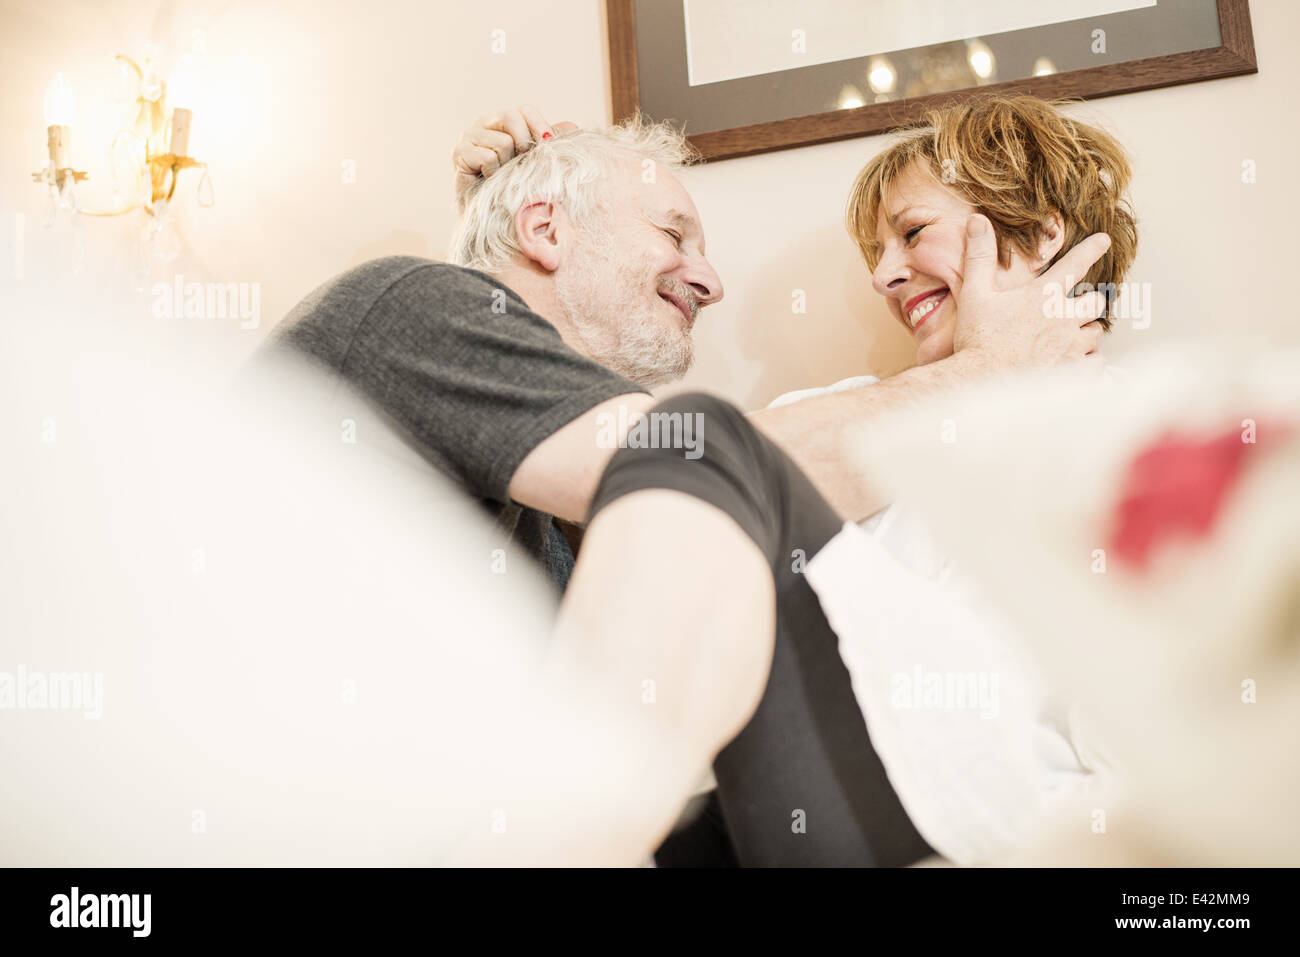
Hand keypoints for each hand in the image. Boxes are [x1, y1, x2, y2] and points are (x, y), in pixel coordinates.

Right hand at [453, 106, 577, 208]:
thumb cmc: (514, 190)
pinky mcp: (459, 153)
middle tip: (519, 165)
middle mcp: (484, 124)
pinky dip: (493, 173)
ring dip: (507, 165)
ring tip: (500, 177)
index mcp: (503, 123)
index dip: (540, 127)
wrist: (490, 222)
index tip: (548, 146)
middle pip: (512, 117)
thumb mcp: (536, 163)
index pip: (525, 111)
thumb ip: (550, 144)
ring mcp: (469, 137)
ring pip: (502, 141)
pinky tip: (488, 181)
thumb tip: (572, 127)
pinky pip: (488, 156)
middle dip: (524, 145)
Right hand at [952, 213, 1110, 372]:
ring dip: (1087, 333)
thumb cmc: (977, 338)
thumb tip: (977, 220)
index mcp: (1043, 295)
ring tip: (1071, 339)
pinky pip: (1097, 364)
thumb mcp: (974, 293)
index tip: (1103, 241)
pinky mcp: (1073, 371)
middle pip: (1096, 302)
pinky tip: (1077, 364)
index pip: (1076, 263)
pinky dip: (1090, 362)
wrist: (981, 381)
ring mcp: (1071, 346)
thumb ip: (980, 255)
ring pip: (1096, 333)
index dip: (1092, 249)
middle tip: (1074, 310)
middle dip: (1088, 304)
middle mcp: (1063, 318)